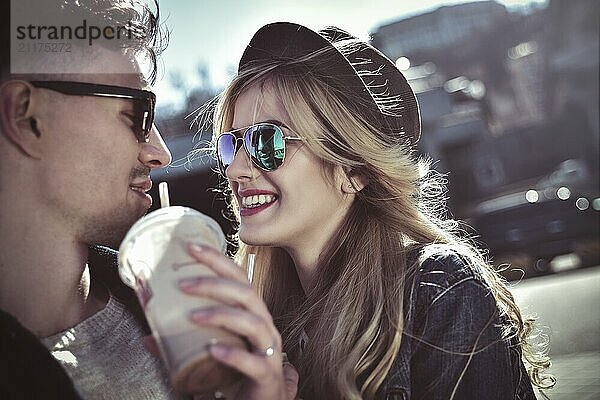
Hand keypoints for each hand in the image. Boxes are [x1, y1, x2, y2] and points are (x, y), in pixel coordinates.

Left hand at [179, 243, 298, 399]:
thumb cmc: (239, 373)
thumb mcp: (209, 353)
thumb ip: (181, 346)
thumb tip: (148, 337)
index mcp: (251, 314)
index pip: (238, 278)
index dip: (217, 260)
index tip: (190, 247)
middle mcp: (264, 326)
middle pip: (247, 293)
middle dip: (215, 283)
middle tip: (183, 283)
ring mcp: (269, 350)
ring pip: (253, 322)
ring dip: (222, 315)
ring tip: (193, 316)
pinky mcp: (268, 375)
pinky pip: (254, 361)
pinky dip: (233, 354)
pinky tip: (213, 350)